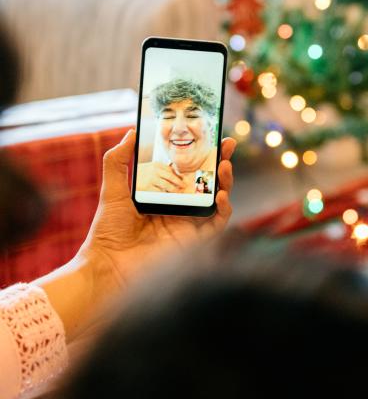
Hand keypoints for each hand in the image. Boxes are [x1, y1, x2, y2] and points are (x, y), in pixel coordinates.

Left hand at [81, 129, 235, 287]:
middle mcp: (181, 208)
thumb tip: (132, 133)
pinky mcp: (194, 241)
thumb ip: (118, 161)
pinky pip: (217, 223)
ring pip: (218, 199)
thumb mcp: (113, 189)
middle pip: (209, 181)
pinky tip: (220, 196)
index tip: (210, 136)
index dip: (202, 154)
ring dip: (226, 181)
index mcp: (165, 195)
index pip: (190, 170)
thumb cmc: (108, 231)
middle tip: (227, 145)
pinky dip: (224, 209)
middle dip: (221, 162)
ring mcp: (189, 224)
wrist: (108, 265)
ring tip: (224, 165)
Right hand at [135, 160, 182, 192]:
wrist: (128, 179)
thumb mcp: (150, 168)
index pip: (171, 170)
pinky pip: (160, 192)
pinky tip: (168, 196)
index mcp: (156, 165)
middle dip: (179, 182)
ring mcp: (151, 179)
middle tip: (184, 186)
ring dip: (174, 189)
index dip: (179, 175)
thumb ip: (161, 170)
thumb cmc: (140, 174)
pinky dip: (165, 194)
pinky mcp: (147, 187)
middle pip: (171, 177)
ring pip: (167, 185)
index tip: (183, 179)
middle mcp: (154, 170)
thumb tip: (176, 174)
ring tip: (178, 192)